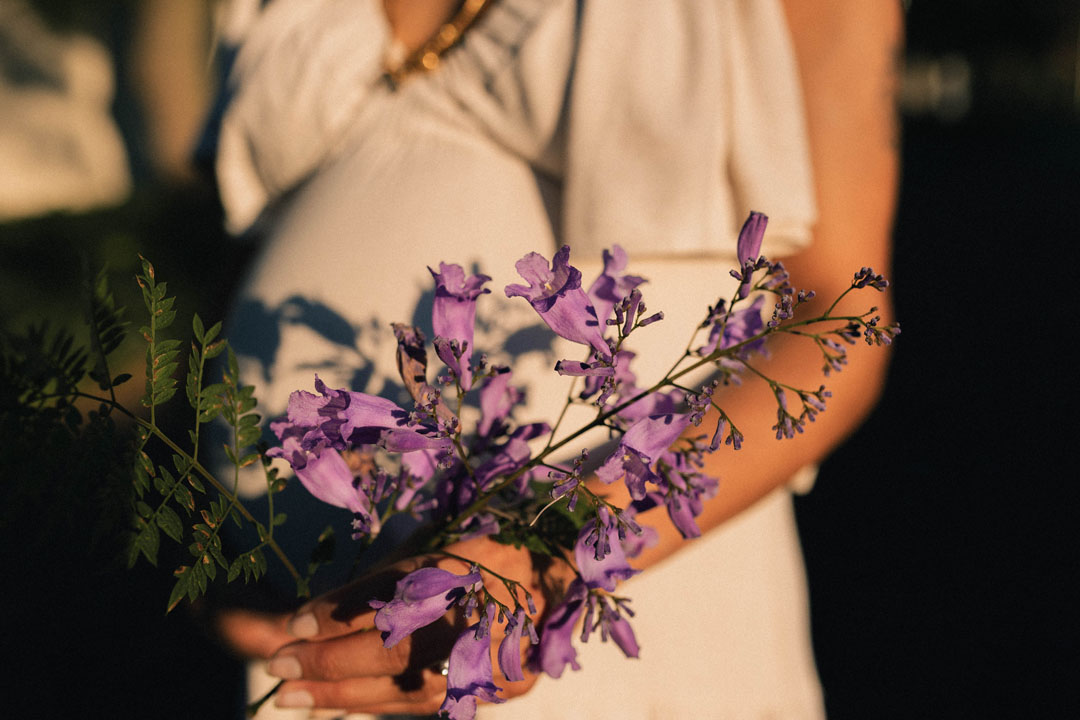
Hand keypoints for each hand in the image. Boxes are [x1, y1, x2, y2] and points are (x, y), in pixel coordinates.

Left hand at [219, 536, 570, 714]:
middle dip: (329, 661)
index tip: (288, 626)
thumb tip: (310, 613)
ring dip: (345, 695)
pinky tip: (344, 704)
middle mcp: (487, 610)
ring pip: (411, 687)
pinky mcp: (509, 682)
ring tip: (292, 698)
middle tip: (278, 668)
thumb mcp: (435, 541)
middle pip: (397, 648)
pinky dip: (384, 703)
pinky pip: (434, 702)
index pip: (392, 596)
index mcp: (470, 561)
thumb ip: (383, 580)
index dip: (336, 614)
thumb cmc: (492, 537)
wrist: (570, 558)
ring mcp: (502, 654)